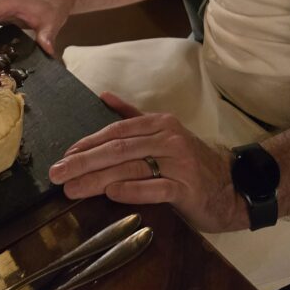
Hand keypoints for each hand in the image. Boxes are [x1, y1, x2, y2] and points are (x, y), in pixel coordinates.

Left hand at [49, 92, 247, 233]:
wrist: (231, 185)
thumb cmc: (191, 161)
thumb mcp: (164, 132)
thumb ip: (133, 116)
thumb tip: (104, 96)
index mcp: (160, 123)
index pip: (117, 130)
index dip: (89, 142)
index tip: (65, 155)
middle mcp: (168, 138)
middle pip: (119, 149)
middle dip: (84, 162)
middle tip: (58, 174)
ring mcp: (179, 162)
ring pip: (131, 167)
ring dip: (98, 179)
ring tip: (73, 189)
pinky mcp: (187, 187)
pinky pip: (155, 187)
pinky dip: (132, 189)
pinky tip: (112, 193)